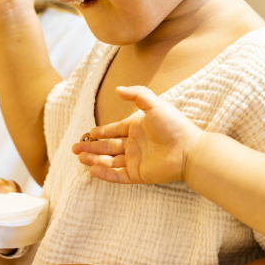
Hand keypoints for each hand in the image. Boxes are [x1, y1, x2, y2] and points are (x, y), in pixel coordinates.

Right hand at [71, 86, 200, 184]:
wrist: (189, 149)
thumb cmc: (174, 125)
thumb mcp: (155, 104)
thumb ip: (137, 94)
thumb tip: (116, 89)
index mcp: (136, 128)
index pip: (113, 131)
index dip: (100, 133)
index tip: (88, 134)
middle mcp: (134, 145)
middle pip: (108, 147)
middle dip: (91, 148)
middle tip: (75, 148)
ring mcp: (136, 160)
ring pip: (110, 161)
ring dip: (94, 160)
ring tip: (80, 158)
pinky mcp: (139, 174)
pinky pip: (118, 175)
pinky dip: (105, 174)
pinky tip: (93, 170)